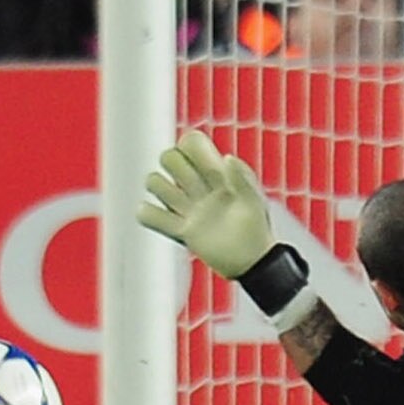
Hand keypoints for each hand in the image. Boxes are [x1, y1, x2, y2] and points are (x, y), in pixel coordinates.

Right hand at [137, 129, 276, 279]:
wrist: (253, 261)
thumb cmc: (257, 226)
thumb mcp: (253, 199)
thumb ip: (242, 177)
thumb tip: (226, 158)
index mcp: (218, 173)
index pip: (191, 143)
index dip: (189, 145)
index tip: (201, 160)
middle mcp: (198, 187)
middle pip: (168, 158)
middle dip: (172, 164)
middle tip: (191, 183)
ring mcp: (187, 208)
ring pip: (154, 182)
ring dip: (159, 187)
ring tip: (178, 204)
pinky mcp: (179, 230)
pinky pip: (147, 215)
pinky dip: (146, 213)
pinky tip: (165, 218)